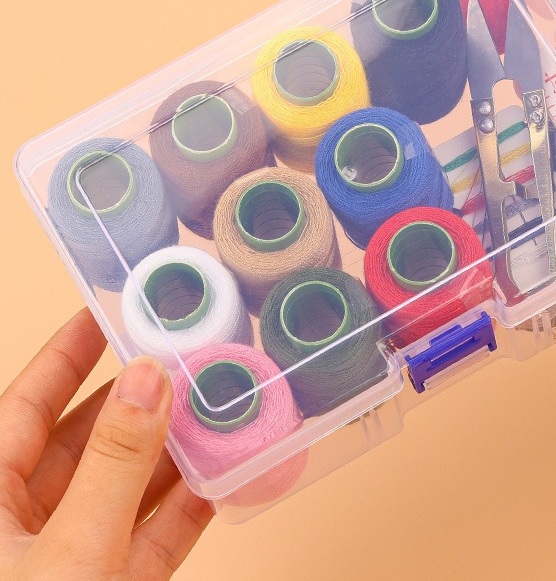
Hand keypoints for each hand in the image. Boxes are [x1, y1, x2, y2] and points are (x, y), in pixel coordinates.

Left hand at [0, 309, 211, 579]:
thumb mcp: (71, 550)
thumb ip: (115, 463)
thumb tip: (149, 378)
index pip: (26, 406)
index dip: (66, 355)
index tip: (103, 313)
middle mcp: (23, 527)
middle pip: (86, 444)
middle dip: (137, 403)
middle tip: (181, 362)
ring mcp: (69, 561)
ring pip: (125, 489)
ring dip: (172, 456)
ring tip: (213, 413)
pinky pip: (152, 537)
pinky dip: (186, 511)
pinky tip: (219, 480)